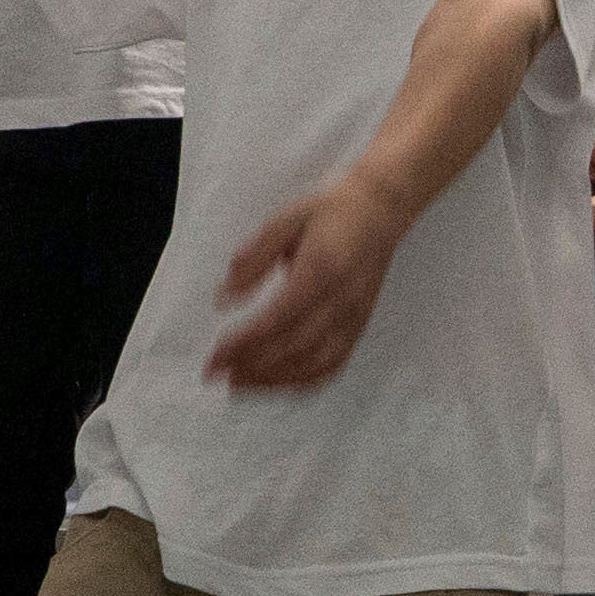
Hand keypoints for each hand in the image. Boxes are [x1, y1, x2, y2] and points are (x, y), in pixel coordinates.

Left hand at [206, 173, 413, 389]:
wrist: (380, 213)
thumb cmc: (329, 214)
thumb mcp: (285, 221)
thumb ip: (254, 258)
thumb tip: (224, 298)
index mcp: (323, 268)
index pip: (280, 316)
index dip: (246, 341)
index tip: (216, 354)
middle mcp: (342, 300)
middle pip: (295, 346)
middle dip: (251, 365)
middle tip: (215, 372)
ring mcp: (354, 319)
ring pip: (314, 363)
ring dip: (273, 379)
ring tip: (237, 382)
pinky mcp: (359, 328)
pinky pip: (332, 366)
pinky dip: (301, 382)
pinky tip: (274, 382)